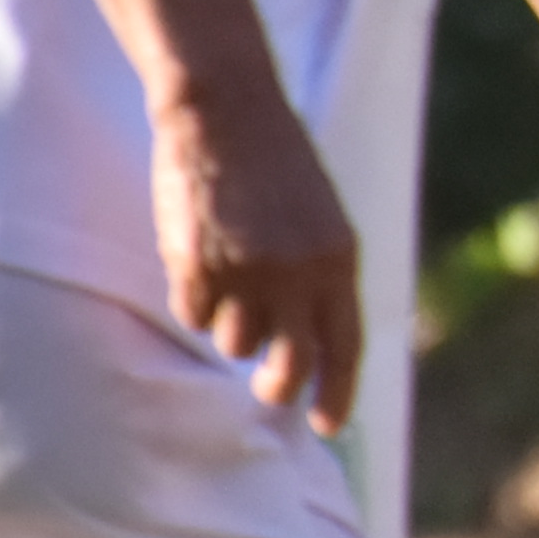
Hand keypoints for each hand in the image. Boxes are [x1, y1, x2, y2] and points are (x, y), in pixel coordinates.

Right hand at [154, 78, 361, 428]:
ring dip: (230, 324)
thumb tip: (314, 345)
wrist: (226, 111)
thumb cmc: (276, 164)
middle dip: (279, 387)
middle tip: (268, 390)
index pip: (345, 346)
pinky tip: (198, 256)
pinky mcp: (195, 267)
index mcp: (340, 260)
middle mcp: (298, 275)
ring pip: (234, 342)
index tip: (327, 426)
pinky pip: (192, 315)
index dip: (336, 392)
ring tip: (230, 274)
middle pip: (289, 366)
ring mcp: (245, 274)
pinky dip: (195, 299)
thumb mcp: (321, 221)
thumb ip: (322, 278)